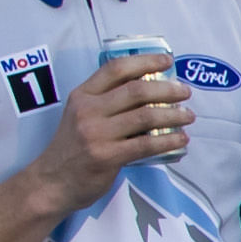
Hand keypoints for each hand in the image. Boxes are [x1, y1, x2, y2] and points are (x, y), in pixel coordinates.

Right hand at [18, 54, 193, 221]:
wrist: (52, 181)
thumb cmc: (72, 148)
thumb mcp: (80, 115)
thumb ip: (106, 102)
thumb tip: (148, 92)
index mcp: (82, 95)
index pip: (115, 69)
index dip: (145, 61)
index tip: (167, 61)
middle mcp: (88, 110)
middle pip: (136, 90)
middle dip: (167, 89)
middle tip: (185, 92)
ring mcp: (97, 133)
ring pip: (145, 116)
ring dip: (173, 115)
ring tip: (188, 115)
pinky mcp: (107, 156)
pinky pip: (146, 144)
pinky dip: (168, 140)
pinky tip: (181, 139)